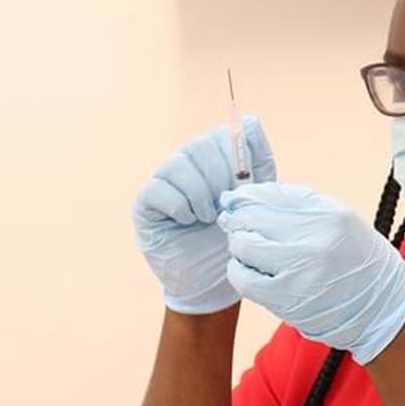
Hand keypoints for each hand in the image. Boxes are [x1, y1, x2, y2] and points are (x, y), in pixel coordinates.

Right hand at [132, 116, 274, 314]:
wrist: (215, 283)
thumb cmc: (236, 239)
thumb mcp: (258, 200)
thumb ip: (259, 161)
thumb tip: (252, 122)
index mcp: (215, 159)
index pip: (221, 135)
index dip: (235, 159)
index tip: (242, 186)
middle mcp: (187, 164)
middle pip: (199, 146)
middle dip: (219, 179)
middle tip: (224, 208)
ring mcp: (164, 181)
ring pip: (178, 165)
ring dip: (200, 195)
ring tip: (207, 219)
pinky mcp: (145, 203)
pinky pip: (158, 188)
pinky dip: (179, 206)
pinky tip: (187, 222)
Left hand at [216, 183, 404, 363]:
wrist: (380, 308)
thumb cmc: (357, 259)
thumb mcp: (340, 219)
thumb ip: (297, 204)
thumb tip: (246, 196)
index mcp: (330, 216)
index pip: (271, 195)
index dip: (245, 197)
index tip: (236, 200)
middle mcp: (315, 241)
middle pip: (252, 218)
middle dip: (238, 219)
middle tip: (238, 223)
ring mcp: (299, 272)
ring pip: (243, 246)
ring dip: (239, 244)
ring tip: (250, 248)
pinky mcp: (286, 300)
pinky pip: (243, 279)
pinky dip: (239, 270)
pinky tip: (250, 269)